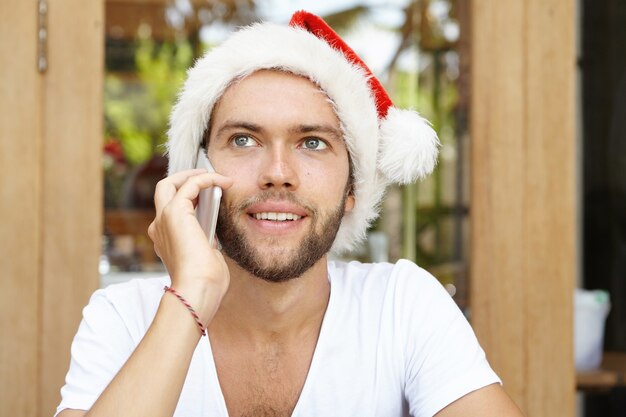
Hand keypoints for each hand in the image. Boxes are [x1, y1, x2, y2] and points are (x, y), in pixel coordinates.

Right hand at [148, 169, 232, 323]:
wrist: (198, 290)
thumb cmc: (205, 284)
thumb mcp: (206, 260)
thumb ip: (205, 246)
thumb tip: (212, 238)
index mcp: (165, 240)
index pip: (170, 212)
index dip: (187, 200)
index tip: (207, 197)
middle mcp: (159, 228)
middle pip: (162, 191)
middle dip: (182, 180)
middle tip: (206, 179)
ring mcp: (163, 219)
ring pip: (170, 184)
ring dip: (194, 176)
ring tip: (216, 176)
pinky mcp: (175, 212)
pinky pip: (190, 184)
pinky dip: (207, 178)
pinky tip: (223, 181)